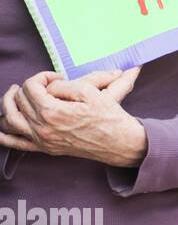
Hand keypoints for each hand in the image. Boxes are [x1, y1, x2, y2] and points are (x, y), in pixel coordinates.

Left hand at [0, 68, 146, 165]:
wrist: (119, 143)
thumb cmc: (108, 117)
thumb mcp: (90, 93)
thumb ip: (64, 86)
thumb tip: (49, 86)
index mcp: (52, 112)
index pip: (32, 86)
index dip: (43, 76)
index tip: (58, 77)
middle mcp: (42, 128)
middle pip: (19, 100)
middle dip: (29, 87)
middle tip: (44, 84)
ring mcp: (41, 140)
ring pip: (9, 120)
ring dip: (8, 104)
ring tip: (16, 94)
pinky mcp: (45, 148)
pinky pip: (15, 143)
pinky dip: (3, 133)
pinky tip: (2, 124)